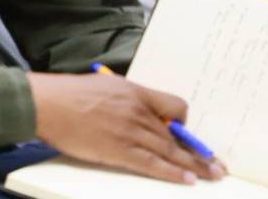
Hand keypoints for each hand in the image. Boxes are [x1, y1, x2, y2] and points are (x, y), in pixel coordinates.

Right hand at [26, 71, 223, 184]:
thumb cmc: (72, 95)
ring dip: (193, 166)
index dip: (183, 123)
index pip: (175, 106)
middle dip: (199, 152)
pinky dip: (171, 173)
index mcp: (137, 92)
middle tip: (219, 165)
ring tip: (212, 176)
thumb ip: (129, 100)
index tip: (186, 135)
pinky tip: (186, 180)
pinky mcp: (118, 150)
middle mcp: (139, 111)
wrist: (49, 104)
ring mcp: (130, 131)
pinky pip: (151, 164)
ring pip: (169, 150)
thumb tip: (142, 115)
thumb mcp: (108, 87)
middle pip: (176, 134)